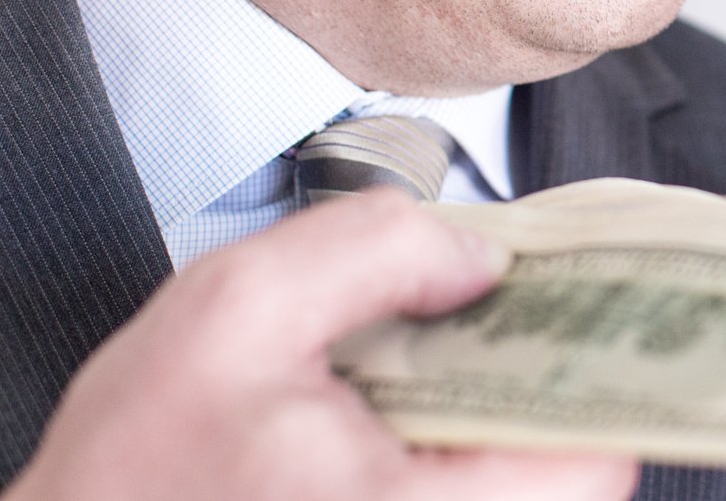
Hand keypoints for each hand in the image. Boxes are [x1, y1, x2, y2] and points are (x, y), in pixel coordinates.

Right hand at [5, 190, 638, 500]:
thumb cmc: (127, 471)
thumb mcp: (235, 312)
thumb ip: (374, 249)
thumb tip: (484, 257)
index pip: (597, 454)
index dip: (596, 362)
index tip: (583, 302)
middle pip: (581, 472)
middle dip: (552, 379)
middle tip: (513, 316)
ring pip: (537, 488)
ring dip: (515, 416)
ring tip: (460, 357)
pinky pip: (488, 499)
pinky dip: (478, 449)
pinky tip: (432, 407)